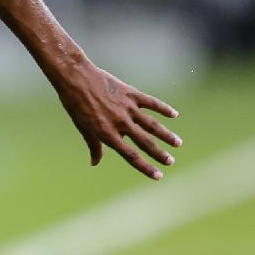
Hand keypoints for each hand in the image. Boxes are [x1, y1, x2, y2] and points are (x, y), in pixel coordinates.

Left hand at [53, 61, 181, 180]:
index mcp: (107, 134)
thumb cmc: (76, 105)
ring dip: (166, 134)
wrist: (76, 79)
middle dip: (160, 153)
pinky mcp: (130, 94)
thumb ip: (94, 145)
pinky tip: (174, 114)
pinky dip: (163, 108)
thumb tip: (95, 163)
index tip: (158, 176)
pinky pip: (151, 103)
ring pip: (152, 124)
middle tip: (171, 161)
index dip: (145, 167)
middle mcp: (120, 122)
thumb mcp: (83, 128)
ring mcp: (127, 108)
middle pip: (145, 142)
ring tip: (178, 143)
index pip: (130, 155)